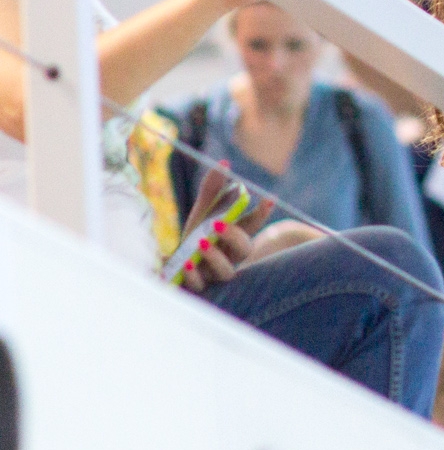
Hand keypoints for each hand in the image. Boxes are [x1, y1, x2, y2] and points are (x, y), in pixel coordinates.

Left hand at [178, 165, 277, 293]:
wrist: (169, 269)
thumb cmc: (193, 241)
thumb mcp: (201, 214)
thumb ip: (212, 190)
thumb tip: (225, 162)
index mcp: (234, 237)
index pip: (252, 225)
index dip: (261, 213)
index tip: (269, 199)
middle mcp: (230, 256)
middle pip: (244, 249)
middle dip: (235, 236)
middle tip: (219, 224)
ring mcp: (215, 274)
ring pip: (226, 272)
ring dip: (216, 258)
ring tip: (201, 243)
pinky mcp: (197, 288)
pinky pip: (200, 286)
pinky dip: (194, 275)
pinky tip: (186, 264)